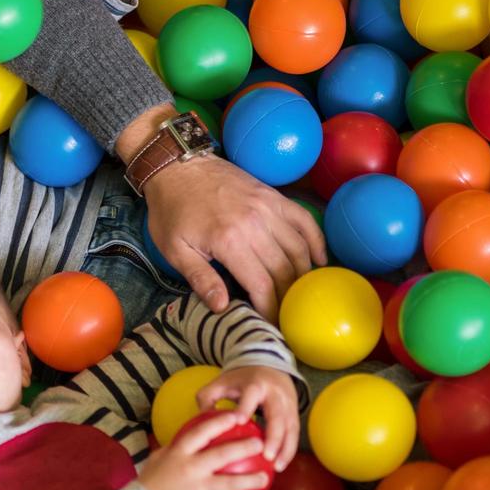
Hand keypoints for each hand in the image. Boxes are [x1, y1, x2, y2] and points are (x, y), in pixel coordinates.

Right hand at [137, 410, 269, 489]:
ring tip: (265, 478)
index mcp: (179, 452)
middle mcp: (191, 467)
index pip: (202, 432)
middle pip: (223, 454)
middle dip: (244, 447)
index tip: (236, 416)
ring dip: (251, 480)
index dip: (220, 422)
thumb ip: (174, 448)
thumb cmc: (149, 482)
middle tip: (260, 443)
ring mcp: (198, 487)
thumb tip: (188, 438)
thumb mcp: (158, 458)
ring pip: (230, 483)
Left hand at [144, 155, 326, 319]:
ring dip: (303, 274)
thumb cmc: (171, 210)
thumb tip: (222, 307)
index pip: (262, 285)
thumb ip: (200, 279)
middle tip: (286, 313)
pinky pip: (305, 221)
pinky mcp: (274, 196)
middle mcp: (255, 224)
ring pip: (299, 249)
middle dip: (288, 297)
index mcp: (229, 241)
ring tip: (298, 293)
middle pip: (285, 270)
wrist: (176, 166)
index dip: (270, 309)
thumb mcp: (174, 249)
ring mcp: (268, 207)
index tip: (270, 323)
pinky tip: (318, 261)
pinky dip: (316, 242)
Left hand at [197, 365, 299, 471]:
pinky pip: (294, 433)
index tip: (239, 422)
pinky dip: (289, 449)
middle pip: (277, 415)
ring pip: (290, 427)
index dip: (246, 407)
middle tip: (265, 455)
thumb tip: (199, 419)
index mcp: (256, 384)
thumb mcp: (223, 382)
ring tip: (276, 467)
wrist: (270, 366)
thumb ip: (208, 397)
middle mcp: (275, 394)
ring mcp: (288, 404)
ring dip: (285, 448)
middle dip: (273, 436)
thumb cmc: (242, 380)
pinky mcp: (294, 413)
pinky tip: (279, 465)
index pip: (251, 395)